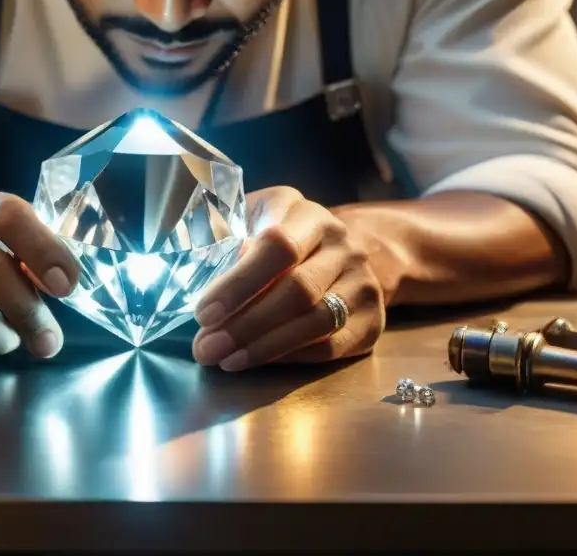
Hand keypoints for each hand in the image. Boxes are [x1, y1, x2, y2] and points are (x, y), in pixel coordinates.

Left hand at [192, 187, 384, 369]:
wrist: (350, 250)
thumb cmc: (282, 235)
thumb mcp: (254, 219)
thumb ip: (229, 237)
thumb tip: (205, 274)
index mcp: (308, 215)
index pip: (278, 246)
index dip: (239, 283)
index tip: (203, 313)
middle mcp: (344, 245)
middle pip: (297, 289)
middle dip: (245, 324)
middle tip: (205, 348)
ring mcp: (363, 283)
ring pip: (315, 322)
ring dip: (264, 347)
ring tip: (225, 360)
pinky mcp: (372, 320)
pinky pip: (329, 347)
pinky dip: (289, 357)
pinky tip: (257, 360)